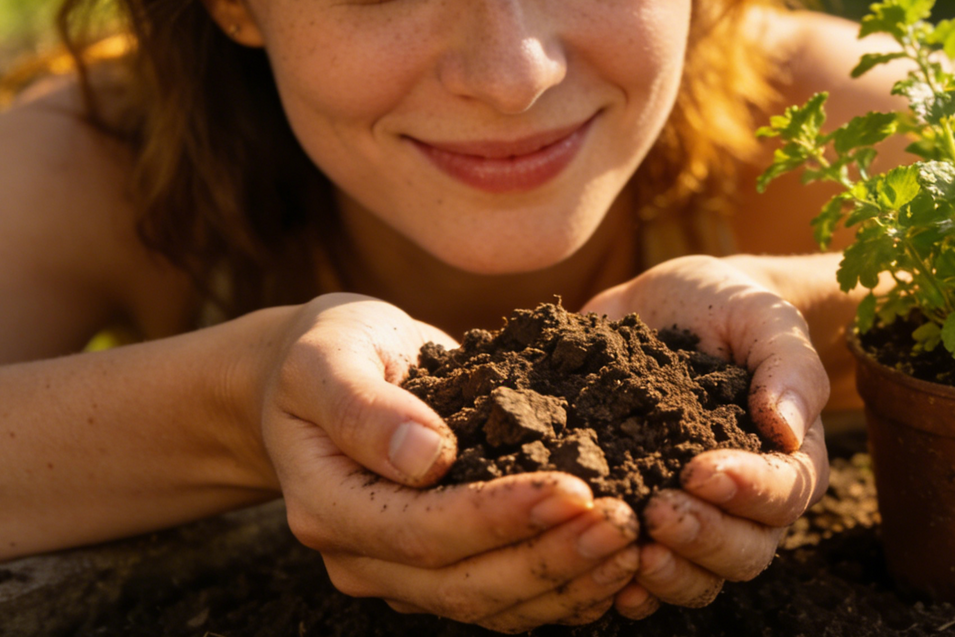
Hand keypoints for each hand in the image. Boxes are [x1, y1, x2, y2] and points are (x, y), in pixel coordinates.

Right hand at [259, 294, 640, 631]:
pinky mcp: (439, 569)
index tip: (574, 490)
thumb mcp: (329, 355)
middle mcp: (362, 558)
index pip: (422, 531)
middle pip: (464, 585)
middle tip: (624, 525)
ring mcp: (400, 574)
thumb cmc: (330, 351)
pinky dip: (564, 588)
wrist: (321, 374)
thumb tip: (428, 455)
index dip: (500, 518)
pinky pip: (505, 598)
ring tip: (634, 545)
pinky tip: (617, 566)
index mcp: (329, 505)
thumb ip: (365, 405)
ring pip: (492, 604)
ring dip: (569, 582)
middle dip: (550, 560)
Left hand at [580, 256, 830, 617]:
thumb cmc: (728, 309)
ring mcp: (693, 519)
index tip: (700, 470)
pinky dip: (620, 584)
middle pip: (743, 554)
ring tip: (627, 549)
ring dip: (664, 575)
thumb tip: (786, 426)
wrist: (666, 307)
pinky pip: (638, 576)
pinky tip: (596, 578)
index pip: (783, 494)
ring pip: (695, 578)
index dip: (747, 491)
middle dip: (702, 540)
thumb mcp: (763, 318)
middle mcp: (745, 505)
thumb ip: (785, 366)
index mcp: (787, 460)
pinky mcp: (639, 518)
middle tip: (657, 514)